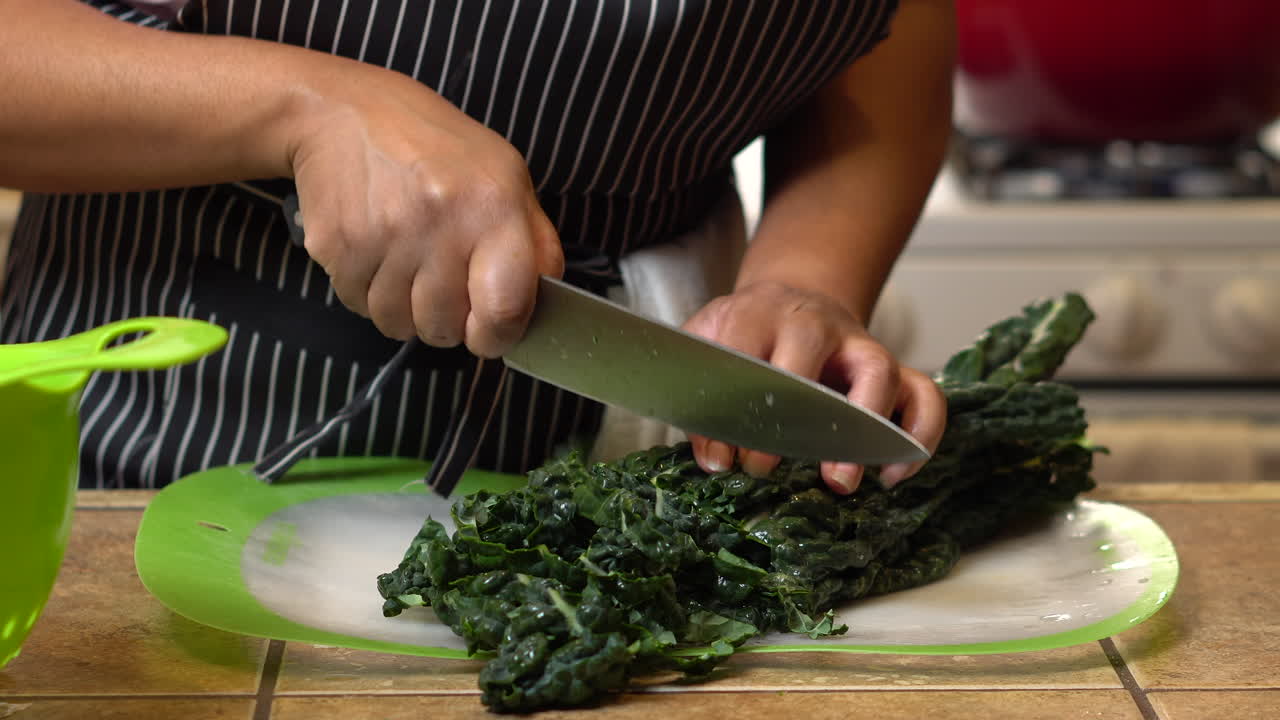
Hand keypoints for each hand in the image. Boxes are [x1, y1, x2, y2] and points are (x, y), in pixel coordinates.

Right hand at [285, 61, 562, 356]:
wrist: (343, 111)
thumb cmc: (437, 148)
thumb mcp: (507, 177)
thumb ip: (535, 245)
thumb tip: (544, 307)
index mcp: (493, 207)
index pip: (503, 310)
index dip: (499, 336)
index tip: (491, 331)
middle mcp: (439, 223)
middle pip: (444, 328)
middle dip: (447, 321)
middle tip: (444, 283)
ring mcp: (382, 236)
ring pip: (399, 325)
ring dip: (406, 310)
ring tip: (408, 265)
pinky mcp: (337, 246)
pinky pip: (360, 306)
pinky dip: (370, 293)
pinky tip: (377, 254)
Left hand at [682, 281, 945, 493]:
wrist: (791, 302)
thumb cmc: (745, 336)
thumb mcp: (707, 345)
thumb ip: (697, 391)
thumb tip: (713, 458)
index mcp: (761, 313)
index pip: (744, 350)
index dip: (730, 407)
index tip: (721, 459)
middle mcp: (815, 321)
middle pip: (811, 348)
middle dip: (788, 413)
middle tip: (764, 467)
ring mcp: (860, 344)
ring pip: (879, 370)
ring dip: (863, 427)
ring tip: (839, 480)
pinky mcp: (894, 369)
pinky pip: (925, 395)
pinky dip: (920, 433)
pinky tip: (892, 474)